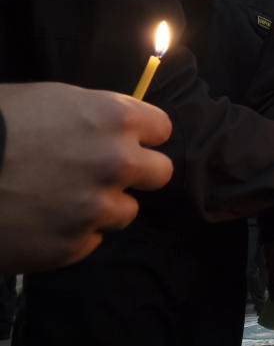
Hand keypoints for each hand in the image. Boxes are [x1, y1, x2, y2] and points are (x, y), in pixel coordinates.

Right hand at [0, 83, 172, 273]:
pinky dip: (71, 234)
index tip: (128, 141)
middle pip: (160, 173)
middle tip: (102, 174)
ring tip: (59, 200)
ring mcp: (96, 207)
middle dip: (136, 174)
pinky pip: (89, 240)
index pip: (162, 128)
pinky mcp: (73, 246)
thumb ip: (94, 115)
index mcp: (113, 118)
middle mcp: (117, 162)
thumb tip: (116, 128)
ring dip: (102, 208)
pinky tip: (39, 222)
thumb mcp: (49, 100)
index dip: (143, 135)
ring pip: (126, 211)